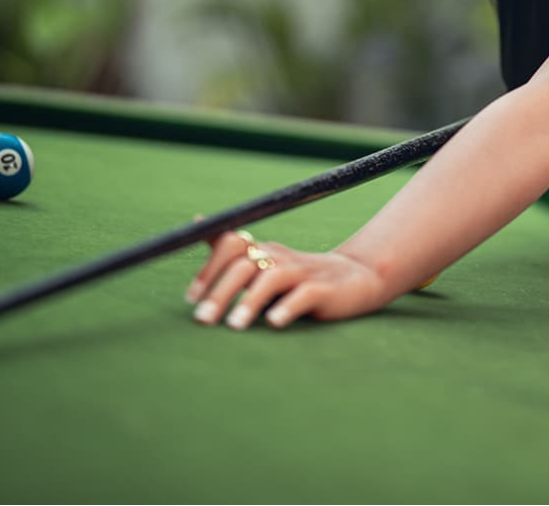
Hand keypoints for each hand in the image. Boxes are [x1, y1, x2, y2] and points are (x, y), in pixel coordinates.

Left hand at [185, 229, 388, 330]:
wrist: (357, 277)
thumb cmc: (301, 275)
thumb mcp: (265, 262)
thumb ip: (232, 251)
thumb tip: (196, 223)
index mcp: (263, 251)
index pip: (231, 245)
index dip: (209, 268)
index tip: (191, 298)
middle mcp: (279, 257)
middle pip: (245, 265)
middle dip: (220, 292)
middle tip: (201, 319)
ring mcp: (303, 272)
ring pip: (271, 279)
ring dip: (249, 302)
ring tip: (234, 325)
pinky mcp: (324, 289)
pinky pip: (304, 295)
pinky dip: (288, 307)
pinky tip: (275, 323)